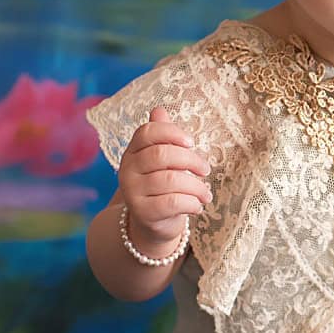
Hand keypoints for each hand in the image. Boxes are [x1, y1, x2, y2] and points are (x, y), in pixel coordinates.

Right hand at [119, 106, 212, 246]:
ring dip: (197, 186)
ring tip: (206, 193)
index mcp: (133, 151)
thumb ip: (163, 137)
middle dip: (191, 160)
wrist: (154, 223)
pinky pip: (173, 202)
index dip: (171, 133)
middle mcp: (127, 170)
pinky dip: (192, 202)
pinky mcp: (142, 212)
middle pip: (161, 154)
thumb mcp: (164, 161)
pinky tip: (198, 205)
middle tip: (205, 169)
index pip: (147, 132)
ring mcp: (132, 192)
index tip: (191, 142)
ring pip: (171, 179)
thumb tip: (159, 110)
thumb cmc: (164, 185)